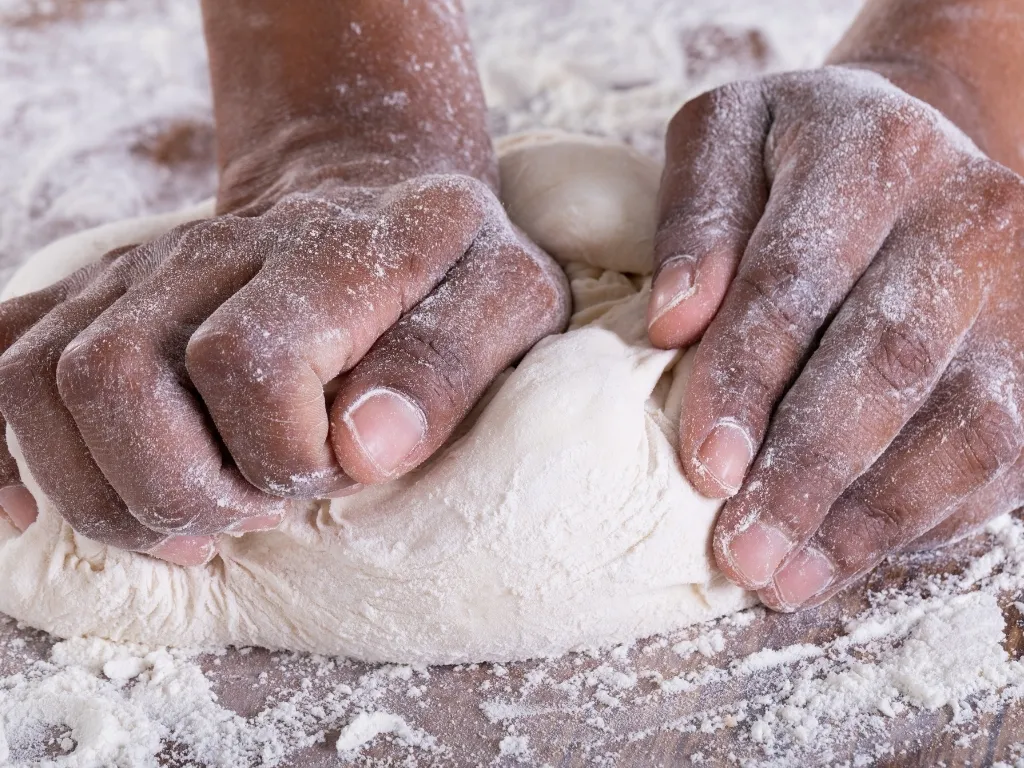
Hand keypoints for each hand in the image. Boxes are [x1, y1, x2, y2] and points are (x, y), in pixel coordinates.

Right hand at [0, 151, 568, 562]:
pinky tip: (34, 512)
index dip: (281, 455)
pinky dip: (3, 456)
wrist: (367, 200)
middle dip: (182, 491)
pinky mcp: (96, 297)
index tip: (332, 472)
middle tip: (255, 513)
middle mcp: (213, 250)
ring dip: (107, 495)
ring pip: (40, 386)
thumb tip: (365, 447)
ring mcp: (141, 271)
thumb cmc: (446, 270)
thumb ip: (450, 363)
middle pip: (116, 379)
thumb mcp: (504, 300)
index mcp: (325, 250)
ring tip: (193, 525)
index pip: (245, 362)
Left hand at [649, 66, 1023, 609]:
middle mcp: (967, 216)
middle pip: (885, 362)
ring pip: (964, 427)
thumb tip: (673, 322)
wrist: (908, 158)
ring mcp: (1021, 296)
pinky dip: (920, 523)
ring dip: (867, 519)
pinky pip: (1001, 462)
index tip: (704, 467)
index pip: (796, 279)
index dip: (748, 378)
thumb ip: (695, 213)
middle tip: (741, 551)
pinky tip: (844, 557)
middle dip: (808, 470)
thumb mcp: (727, 138)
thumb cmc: (792, 158)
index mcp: (872, 152)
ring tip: (784, 580)